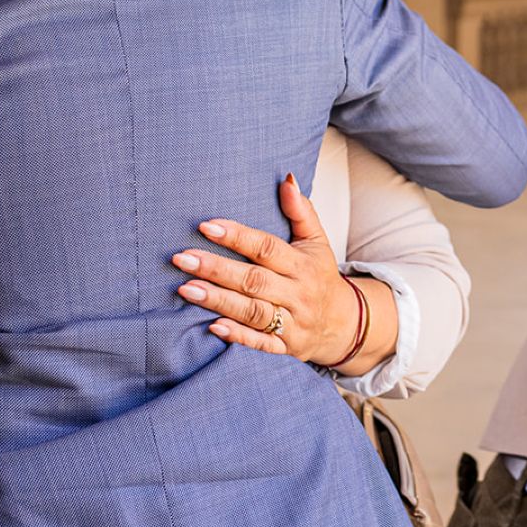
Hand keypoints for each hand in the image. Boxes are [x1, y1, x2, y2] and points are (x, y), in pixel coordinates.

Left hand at [171, 174, 360, 363]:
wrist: (344, 324)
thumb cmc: (320, 276)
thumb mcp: (316, 241)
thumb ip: (301, 211)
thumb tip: (287, 179)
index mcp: (302, 264)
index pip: (267, 248)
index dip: (237, 236)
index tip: (206, 226)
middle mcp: (298, 293)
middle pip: (254, 280)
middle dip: (217, 269)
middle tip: (182, 258)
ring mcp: (292, 322)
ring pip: (253, 312)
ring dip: (218, 301)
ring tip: (186, 289)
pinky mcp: (285, 347)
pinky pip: (261, 343)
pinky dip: (238, 336)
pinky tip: (212, 325)